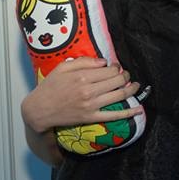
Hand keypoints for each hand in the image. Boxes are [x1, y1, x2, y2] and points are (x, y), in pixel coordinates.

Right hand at [21, 57, 141, 132]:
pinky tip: (138, 109)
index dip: (116, 67)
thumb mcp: (63, 68)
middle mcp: (89, 90)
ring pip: (119, 95)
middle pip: (117, 81)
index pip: (109, 70)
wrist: (40, 110)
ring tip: (135, 85)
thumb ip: (83, 61)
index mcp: (82, 76)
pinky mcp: (91, 117)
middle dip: (125, 76)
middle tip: (126, 75)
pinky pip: (114, 116)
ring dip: (131, 89)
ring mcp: (91, 105)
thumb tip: (103, 62)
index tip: (116, 67)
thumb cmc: (50, 87)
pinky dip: (128, 112)